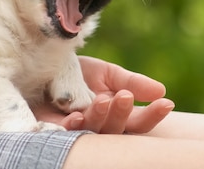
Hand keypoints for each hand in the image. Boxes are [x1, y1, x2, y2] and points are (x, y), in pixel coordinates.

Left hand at [33, 56, 174, 133]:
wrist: (36, 68)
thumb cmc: (73, 74)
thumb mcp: (105, 73)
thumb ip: (130, 81)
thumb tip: (161, 90)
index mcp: (114, 114)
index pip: (138, 121)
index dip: (153, 115)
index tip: (167, 103)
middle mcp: (99, 128)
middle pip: (118, 130)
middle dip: (122, 114)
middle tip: (124, 96)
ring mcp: (77, 133)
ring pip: (94, 132)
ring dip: (100, 117)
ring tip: (101, 99)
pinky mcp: (53, 133)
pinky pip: (65, 135)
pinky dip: (72, 126)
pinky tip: (76, 115)